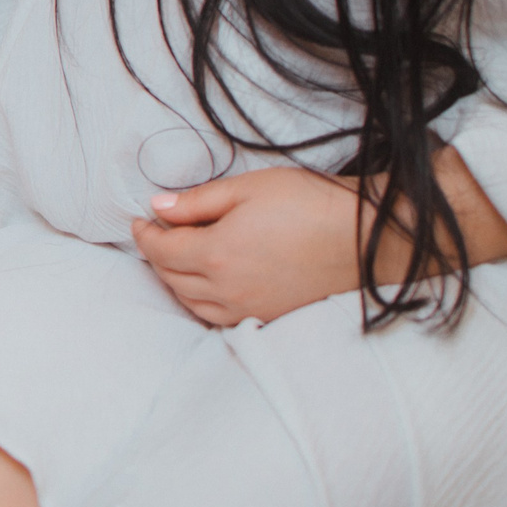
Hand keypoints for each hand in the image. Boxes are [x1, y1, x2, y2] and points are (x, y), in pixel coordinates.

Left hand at [129, 149, 506, 327]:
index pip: (161, 250)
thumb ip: (197, 202)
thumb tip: (157, 207)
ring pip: (191, 303)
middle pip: (171, 279)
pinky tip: (205, 286)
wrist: (367, 238)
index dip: (144, 234)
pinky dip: (200, 303)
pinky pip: (218, 318)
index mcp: (217, 254)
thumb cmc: (310, 204)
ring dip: (175, 282)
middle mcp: (228, 290)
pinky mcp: (269, 318)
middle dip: (156, 257)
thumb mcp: (248, 188)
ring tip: (175, 259)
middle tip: (155, 235)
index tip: (139, 220)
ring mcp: (249, 309)